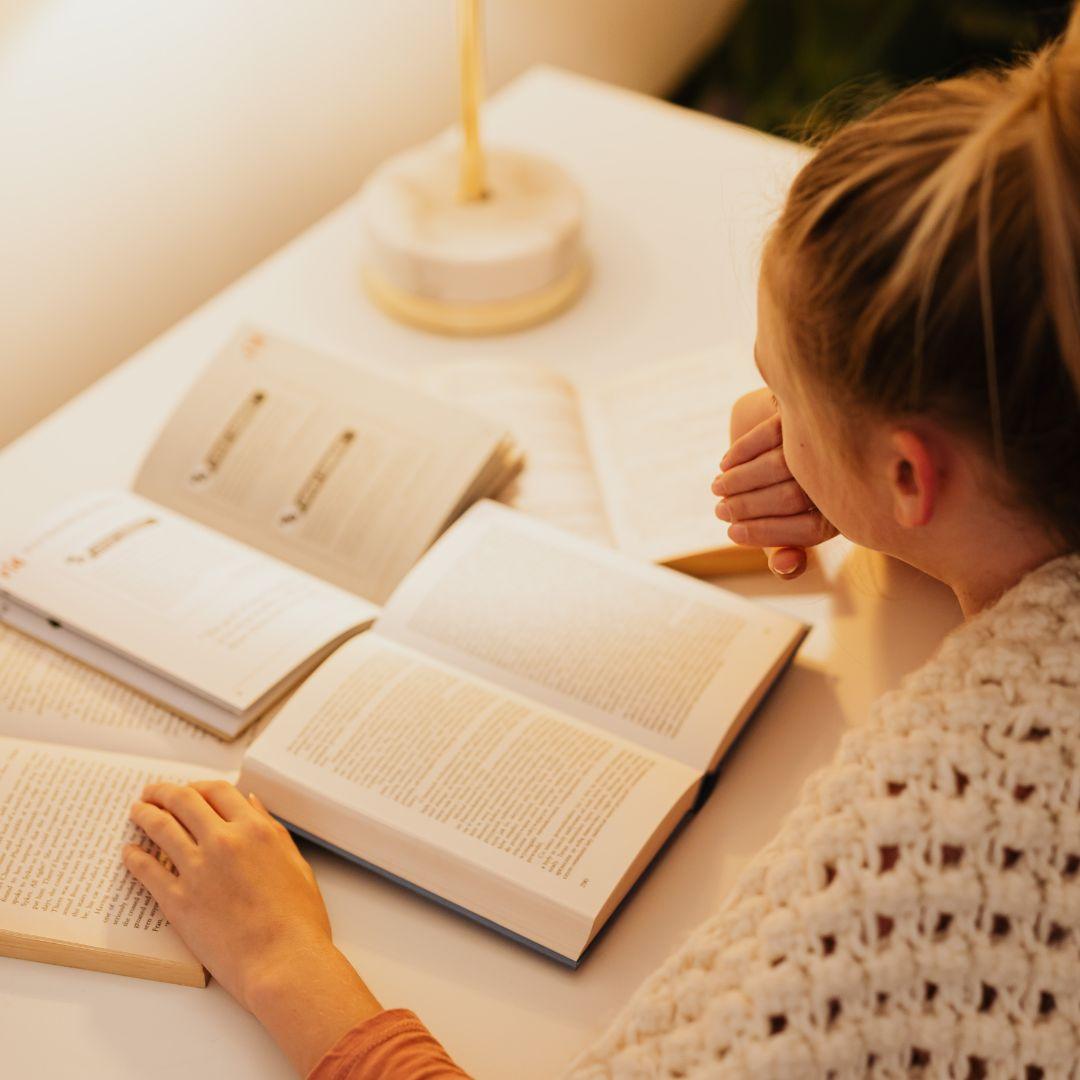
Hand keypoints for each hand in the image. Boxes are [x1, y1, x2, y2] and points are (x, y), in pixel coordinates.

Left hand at [125, 780, 381, 1074]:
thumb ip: (271, 829)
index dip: (199, 786)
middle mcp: (224, 841)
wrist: (284, 961)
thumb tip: (251, 804)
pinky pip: (146, 870)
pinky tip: (130, 852)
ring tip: (137, 812)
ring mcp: (198, 870)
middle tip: (153, 792)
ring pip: (161, 828)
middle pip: (184, 801)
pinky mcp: (178, 901)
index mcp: (255, 829)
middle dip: (164, 792)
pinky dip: (134, 856)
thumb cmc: (298, 919)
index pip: (218, 791)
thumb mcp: (295, 863)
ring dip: (145, 814)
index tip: (190, 789)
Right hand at [712, 388, 835, 578]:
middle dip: (746, 507)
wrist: (809, 427)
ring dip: (739, 481)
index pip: (808, 530)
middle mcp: (846, 474)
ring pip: (780, 465)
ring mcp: (830, 440)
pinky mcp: (810, 413)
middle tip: (720, 510)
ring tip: (718, 489)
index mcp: (847, 510)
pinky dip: (741, 452)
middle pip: (791, 496)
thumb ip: (786, 549)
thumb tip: (785, 565)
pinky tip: (725, 465)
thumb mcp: (793, 520)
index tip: (732, 534)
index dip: (765, 535)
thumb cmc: (798, 485)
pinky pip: (771, 433)